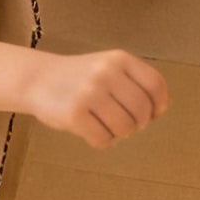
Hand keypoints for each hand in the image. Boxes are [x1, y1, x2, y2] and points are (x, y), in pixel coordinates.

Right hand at [27, 49, 169, 147]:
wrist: (38, 79)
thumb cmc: (79, 77)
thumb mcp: (109, 68)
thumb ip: (134, 82)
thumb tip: (161, 109)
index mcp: (119, 59)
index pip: (155, 85)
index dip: (159, 105)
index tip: (152, 114)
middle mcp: (106, 73)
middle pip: (142, 111)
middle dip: (137, 124)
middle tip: (125, 124)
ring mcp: (89, 93)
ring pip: (124, 128)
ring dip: (119, 134)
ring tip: (105, 125)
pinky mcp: (74, 114)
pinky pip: (103, 139)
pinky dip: (101, 141)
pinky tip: (91, 130)